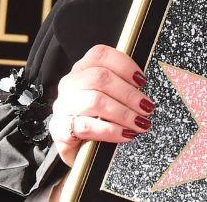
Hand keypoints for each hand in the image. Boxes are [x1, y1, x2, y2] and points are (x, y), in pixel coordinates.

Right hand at [48, 44, 153, 165]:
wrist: (79, 150)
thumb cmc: (99, 118)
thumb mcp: (111, 97)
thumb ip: (124, 86)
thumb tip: (146, 90)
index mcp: (83, 69)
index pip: (100, 55)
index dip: (124, 65)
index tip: (142, 81)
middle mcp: (70, 83)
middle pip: (100, 78)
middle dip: (129, 94)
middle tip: (147, 108)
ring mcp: (63, 106)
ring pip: (95, 101)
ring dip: (123, 113)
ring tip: (140, 123)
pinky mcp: (59, 129)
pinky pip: (86, 126)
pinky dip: (110, 130)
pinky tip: (125, 135)